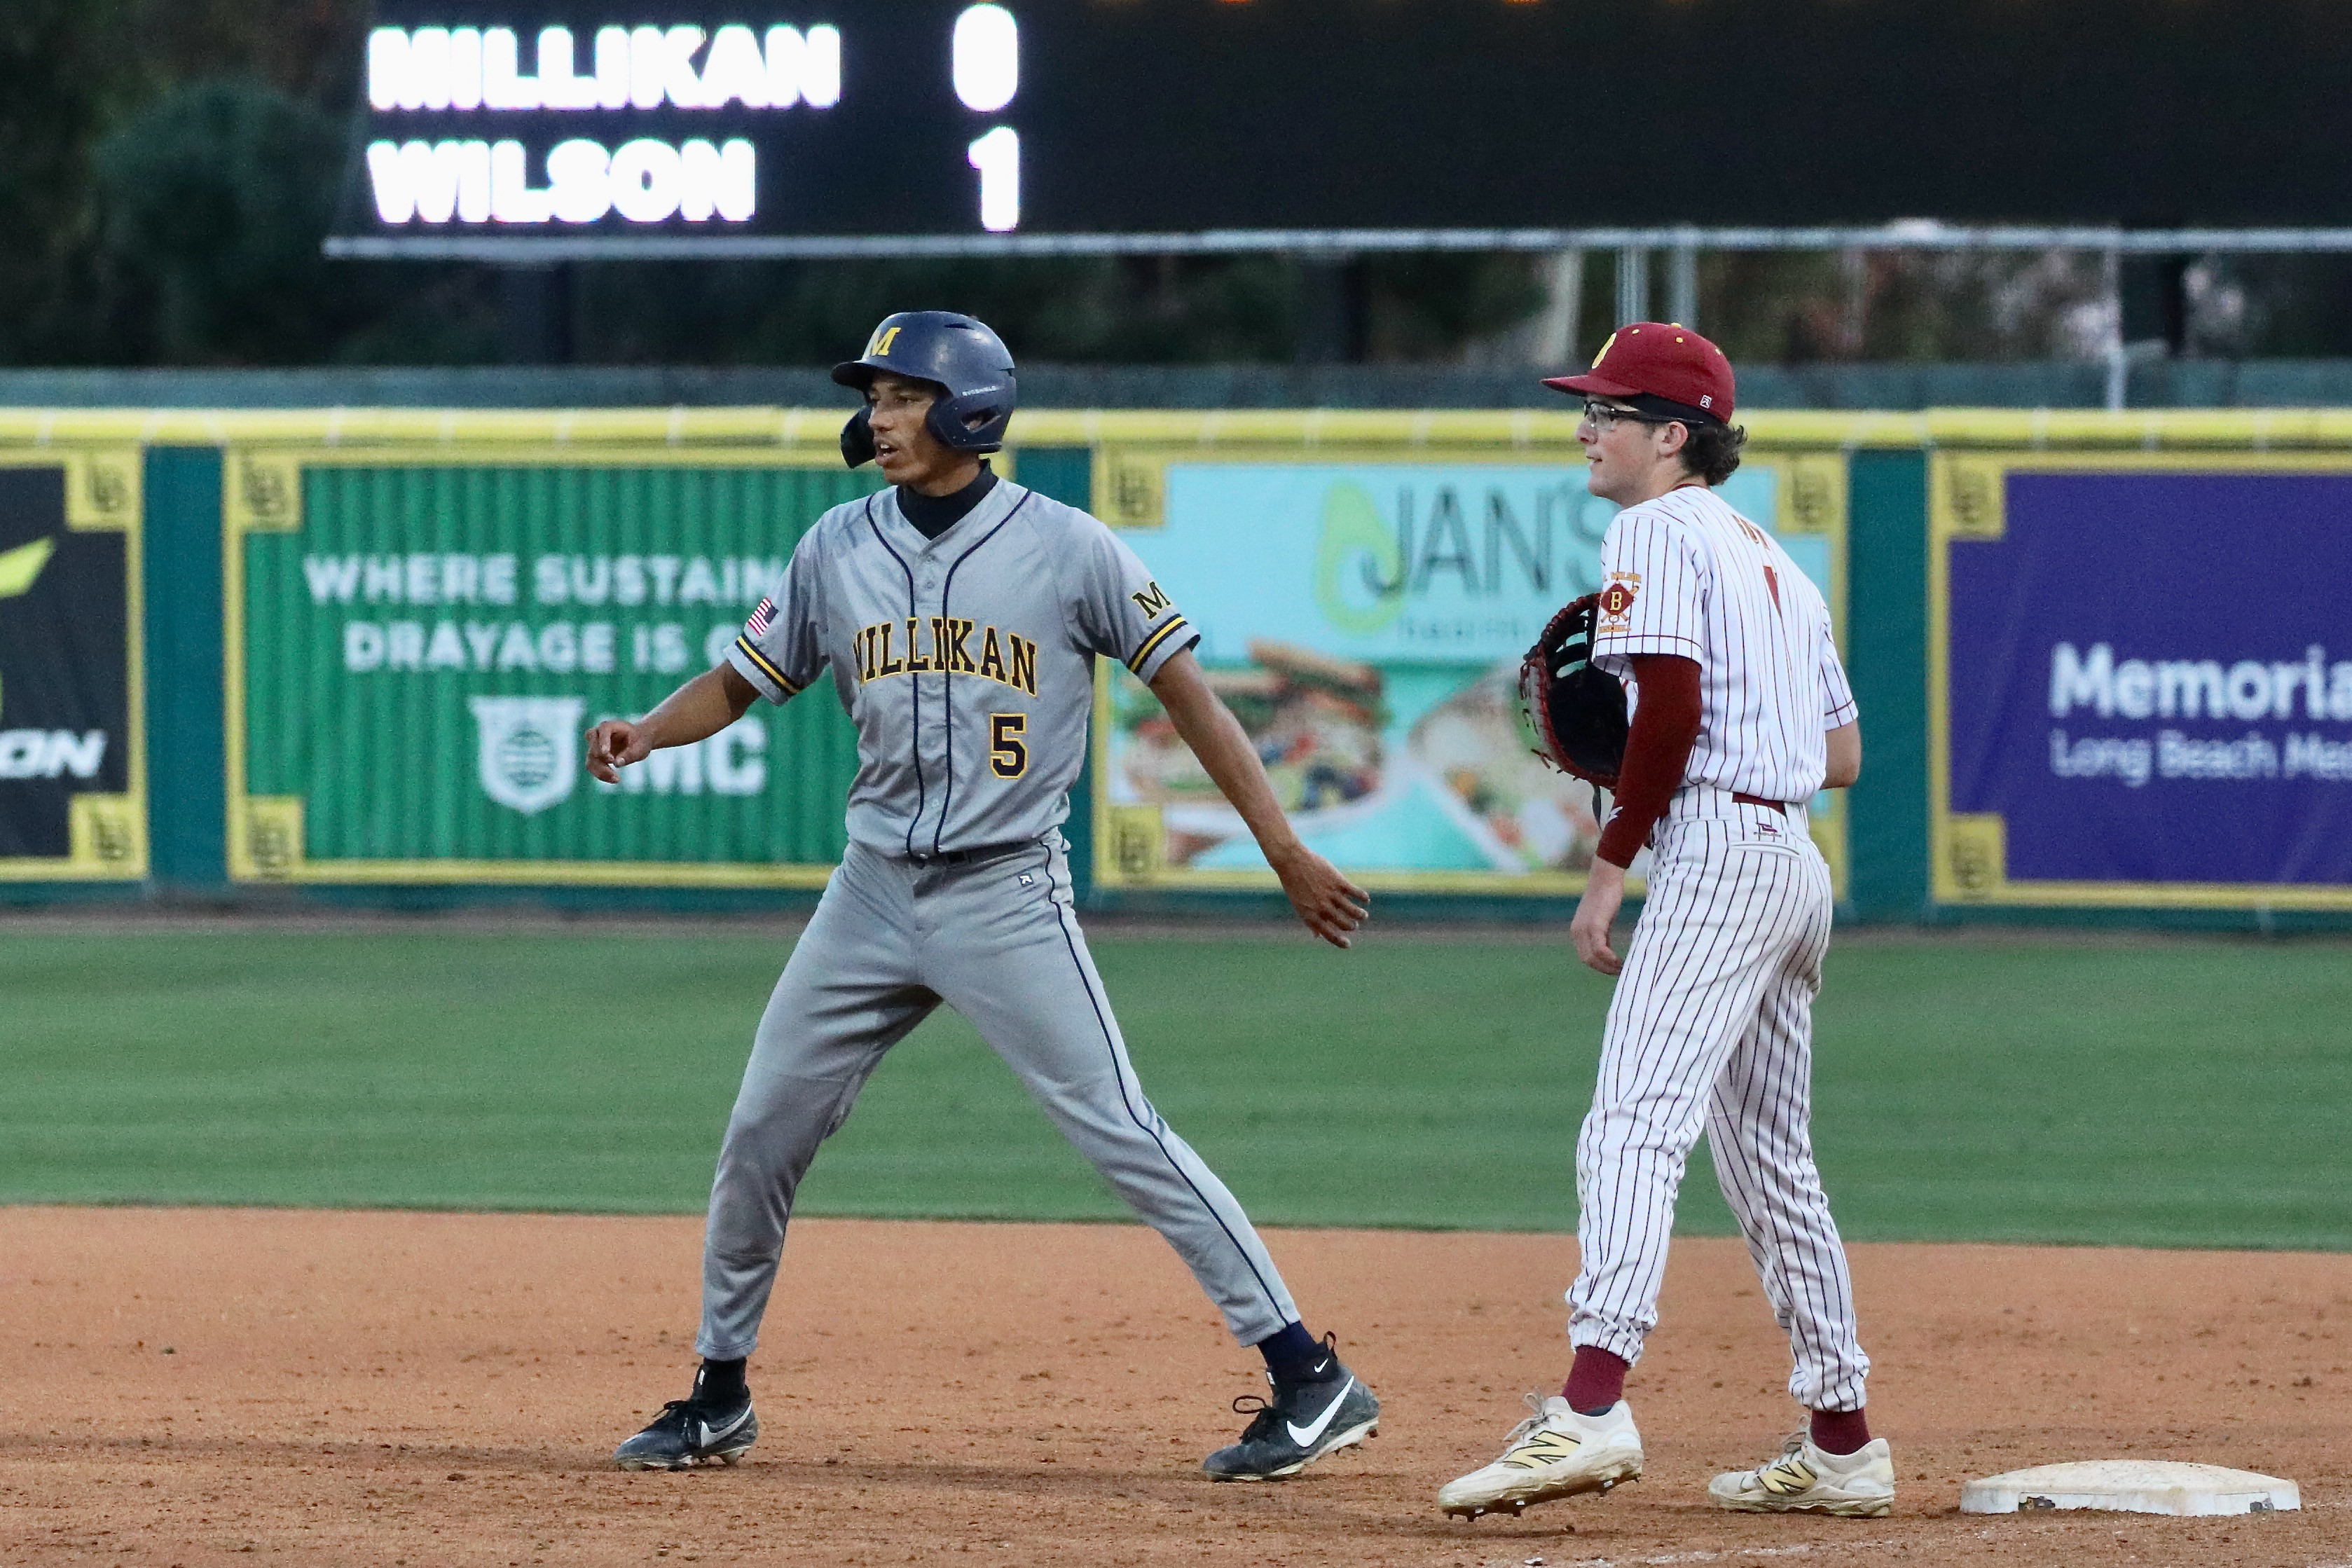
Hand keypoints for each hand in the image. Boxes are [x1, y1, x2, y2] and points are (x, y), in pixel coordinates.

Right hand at [584, 717, 652, 782]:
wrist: (638, 742)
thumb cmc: (640, 741)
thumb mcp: (640, 747)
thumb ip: (630, 754)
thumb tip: (617, 763)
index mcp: (610, 726)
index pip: (603, 730)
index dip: (603, 742)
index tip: (607, 756)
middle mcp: (598, 734)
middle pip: (593, 745)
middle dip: (602, 758)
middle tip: (614, 765)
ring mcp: (594, 746)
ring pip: (591, 759)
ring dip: (601, 771)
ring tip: (617, 779)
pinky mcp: (594, 756)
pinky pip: (592, 767)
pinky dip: (601, 774)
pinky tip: (613, 779)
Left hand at [1268, 842, 1369, 949]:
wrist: (1291, 862)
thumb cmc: (1295, 885)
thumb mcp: (1300, 906)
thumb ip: (1311, 922)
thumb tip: (1317, 936)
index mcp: (1311, 916)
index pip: (1329, 935)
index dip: (1340, 942)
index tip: (1348, 945)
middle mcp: (1322, 908)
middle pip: (1345, 924)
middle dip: (1352, 926)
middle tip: (1354, 925)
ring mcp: (1331, 895)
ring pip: (1353, 911)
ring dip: (1360, 915)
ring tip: (1363, 915)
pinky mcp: (1338, 882)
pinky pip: (1356, 893)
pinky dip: (1363, 898)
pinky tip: (1365, 900)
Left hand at [1571, 859, 1627, 975]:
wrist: (1606, 878)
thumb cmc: (1607, 897)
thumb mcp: (1602, 920)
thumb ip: (1602, 935)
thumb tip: (1606, 952)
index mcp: (1577, 931)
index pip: (1585, 957)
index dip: (1599, 966)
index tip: (1613, 969)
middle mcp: (1577, 932)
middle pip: (1587, 960)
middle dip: (1604, 969)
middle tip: (1620, 972)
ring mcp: (1584, 929)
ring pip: (1592, 958)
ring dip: (1607, 966)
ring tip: (1622, 968)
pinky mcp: (1594, 925)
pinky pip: (1599, 949)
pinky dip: (1610, 958)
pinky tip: (1620, 961)